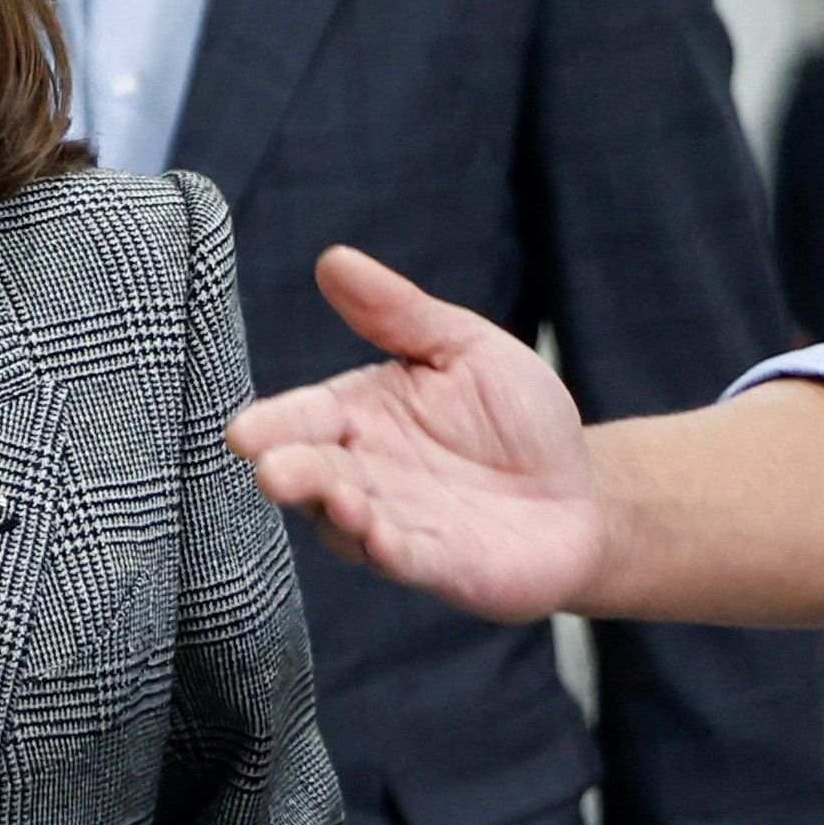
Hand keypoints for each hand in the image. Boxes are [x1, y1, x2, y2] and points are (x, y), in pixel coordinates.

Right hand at [224, 247, 602, 620]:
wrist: (580, 490)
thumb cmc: (514, 417)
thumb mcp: (465, 348)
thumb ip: (399, 313)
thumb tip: (333, 259)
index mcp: (359, 417)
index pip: (302, 419)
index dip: (272, 426)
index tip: (243, 434)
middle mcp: (364, 474)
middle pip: (313, 475)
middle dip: (293, 475)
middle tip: (275, 472)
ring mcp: (396, 524)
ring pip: (349, 524)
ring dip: (341, 516)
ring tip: (342, 499)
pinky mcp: (439, 565)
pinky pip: (407, 559)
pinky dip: (390, 551)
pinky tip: (381, 538)